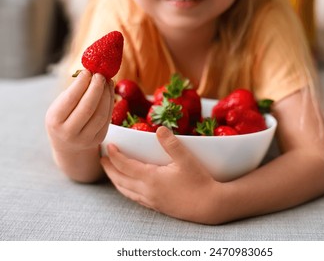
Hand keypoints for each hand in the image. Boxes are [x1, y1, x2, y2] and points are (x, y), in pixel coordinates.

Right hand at [46, 70, 114, 153]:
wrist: (67, 145)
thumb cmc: (62, 119)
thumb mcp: (59, 107)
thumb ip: (73, 93)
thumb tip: (91, 73)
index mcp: (55, 121)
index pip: (71, 99)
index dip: (81, 83)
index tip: (87, 71)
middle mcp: (69, 132)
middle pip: (88, 107)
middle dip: (96, 88)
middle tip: (100, 74)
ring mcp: (86, 138)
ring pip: (101, 114)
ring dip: (107, 94)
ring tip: (107, 81)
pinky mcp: (98, 139)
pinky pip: (107, 118)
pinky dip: (110, 102)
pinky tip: (109, 91)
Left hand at [100, 126, 222, 223]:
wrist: (210, 206)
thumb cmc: (200, 181)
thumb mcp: (187, 159)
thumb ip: (171, 143)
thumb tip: (159, 129)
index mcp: (151, 178)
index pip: (125, 165)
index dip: (114, 155)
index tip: (108, 145)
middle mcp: (147, 191)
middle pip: (120, 179)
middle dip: (109, 169)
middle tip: (102, 159)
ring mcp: (151, 201)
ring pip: (125, 191)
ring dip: (116, 180)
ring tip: (112, 172)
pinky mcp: (158, 207)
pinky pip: (135, 198)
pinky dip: (126, 190)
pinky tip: (130, 187)